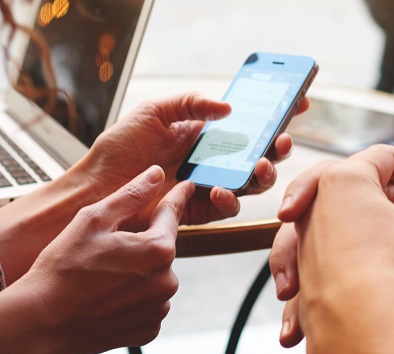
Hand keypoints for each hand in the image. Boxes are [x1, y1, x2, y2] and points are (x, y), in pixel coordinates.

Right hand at [0, 166, 186, 353]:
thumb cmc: (63, 268)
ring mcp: (158, 309)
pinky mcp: (147, 330)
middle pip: (160, 249)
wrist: (42, 321)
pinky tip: (105, 297)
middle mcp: (166, 281)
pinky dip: (131, 298)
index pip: (171, 214)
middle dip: (140, 243)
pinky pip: (147, 304)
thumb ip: (131, 195)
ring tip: (100, 277)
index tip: (187, 186)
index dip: (177, 197)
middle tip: (103, 249)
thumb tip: (157, 174)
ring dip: (136, 272)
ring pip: (154, 277)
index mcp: (158, 250)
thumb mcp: (93, 219)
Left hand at [73, 92, 307, 228]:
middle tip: (282, 141)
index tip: (297, 103)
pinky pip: (228, 206)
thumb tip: (228, 107)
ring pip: (251, 181)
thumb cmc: (119, 149)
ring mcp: (208, 185)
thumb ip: (190, 104)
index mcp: (203, 132)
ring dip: (263, 173)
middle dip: (278, 147)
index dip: (274, 113)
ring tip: (261, 166)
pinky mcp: (200, 210)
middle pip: (258, 153)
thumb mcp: (153, 113)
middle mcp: (212, 159)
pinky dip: (231, 198)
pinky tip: (221, 189)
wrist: (97, 189)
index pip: (247, 121)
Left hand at [268, 145, 393, 346]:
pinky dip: (342, 255)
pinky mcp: (303, 273)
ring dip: (356, 221)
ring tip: (386, 235)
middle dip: (374, 184)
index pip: (382, 157)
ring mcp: (305, 240)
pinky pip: (321, 254)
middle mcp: (316, 205)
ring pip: (328, 217)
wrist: (361, 326)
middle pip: (344, 180)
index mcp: (345, 180)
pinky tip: (364, 268)